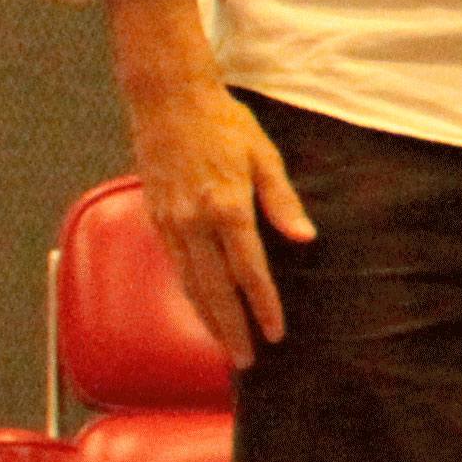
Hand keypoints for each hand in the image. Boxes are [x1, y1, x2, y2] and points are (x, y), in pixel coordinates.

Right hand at [133, 86, 311, 369]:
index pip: (248, 270)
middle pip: (214, 289)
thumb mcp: (264, 155)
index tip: (275, 334)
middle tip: (247, 362)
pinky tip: (201, 310)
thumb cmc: (222, 123)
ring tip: (224, 347)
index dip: (263, 306)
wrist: (166, 99)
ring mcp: (170, 222)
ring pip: (190, 284)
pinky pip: (175, 267)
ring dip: (207, 319)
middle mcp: (194, 221)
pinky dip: (189, 294)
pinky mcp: (156, 219)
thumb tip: (305, 238)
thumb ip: (282, 201)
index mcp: (226, 206)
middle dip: (231, 329)